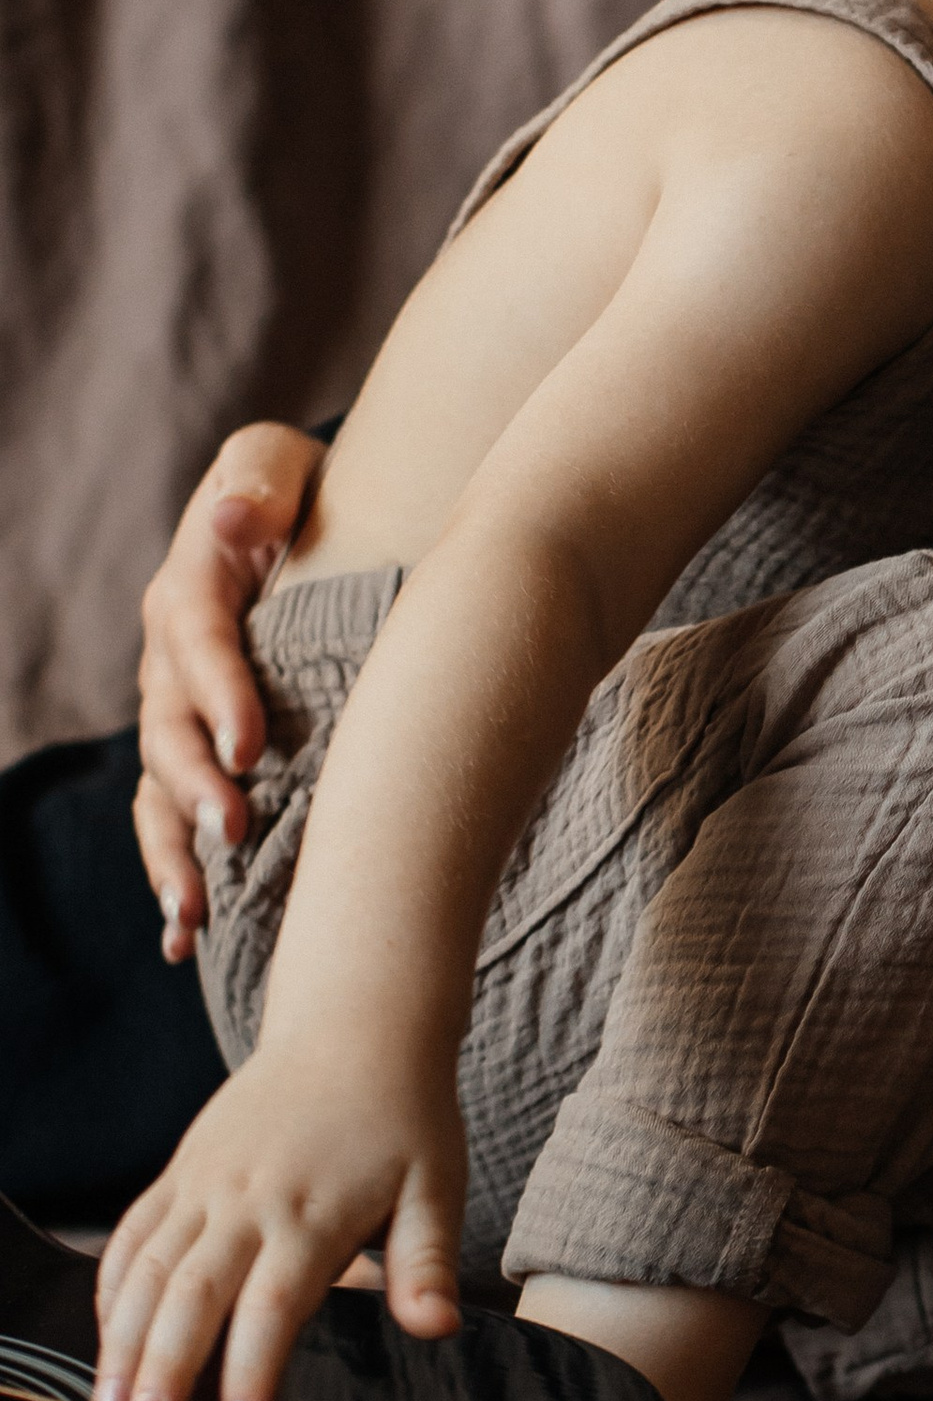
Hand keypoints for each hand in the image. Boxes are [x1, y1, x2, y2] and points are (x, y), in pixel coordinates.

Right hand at [92, 1045, 463, 1400]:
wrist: (356, 1027)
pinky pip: (133, 1231)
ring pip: (148, 1268)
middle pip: (193, 1294)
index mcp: (312, 1212)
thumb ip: (428, 1261)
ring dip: (123, 1338)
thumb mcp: (437, 1185)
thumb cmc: (404, 1116)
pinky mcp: (183, 1169)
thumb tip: (438, 1327)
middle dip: (165, 1369)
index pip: (273, 1305)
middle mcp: (247, 1199)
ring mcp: (206, 1182)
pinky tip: (107, 1335)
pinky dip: (113, 1284)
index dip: (251, 1369)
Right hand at [135, 424, 326, 957]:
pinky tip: (185, 938)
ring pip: (160, 792)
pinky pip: (171, 819)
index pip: (199, 643)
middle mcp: (170, 661)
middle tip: (235, 830)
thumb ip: (259, 480)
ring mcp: (178, 716)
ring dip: (173, 854)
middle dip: (197, 786)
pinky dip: (175, 875)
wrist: (304, 525)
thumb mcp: (278, 462)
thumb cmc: (301, 492)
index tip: (250, 747)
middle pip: (170, 731)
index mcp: (191, 588)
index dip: (218, 694)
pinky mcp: (197, 756)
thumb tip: (237, 513)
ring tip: (191, 914)